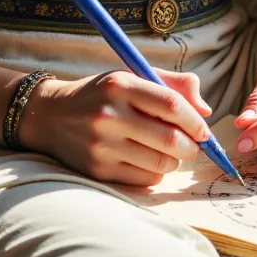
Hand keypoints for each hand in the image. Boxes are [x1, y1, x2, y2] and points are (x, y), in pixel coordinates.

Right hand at [19, 69, 212, 185]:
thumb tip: (205, 110)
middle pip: (169, 139)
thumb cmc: (101, 94)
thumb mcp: (131, 76)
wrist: (51, 116)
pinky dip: (155, 173)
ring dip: (174, 161)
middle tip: (192, 145)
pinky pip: (144, 179)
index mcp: (120, 84)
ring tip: (168, 151)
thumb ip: (172, 85)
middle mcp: (109, 114)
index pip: (170, 104)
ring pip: (160, 164)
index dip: (195, 121)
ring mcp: (102, 145)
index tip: (203, 130)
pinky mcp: (97, 170)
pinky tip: (147, 160)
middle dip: (191, 146)